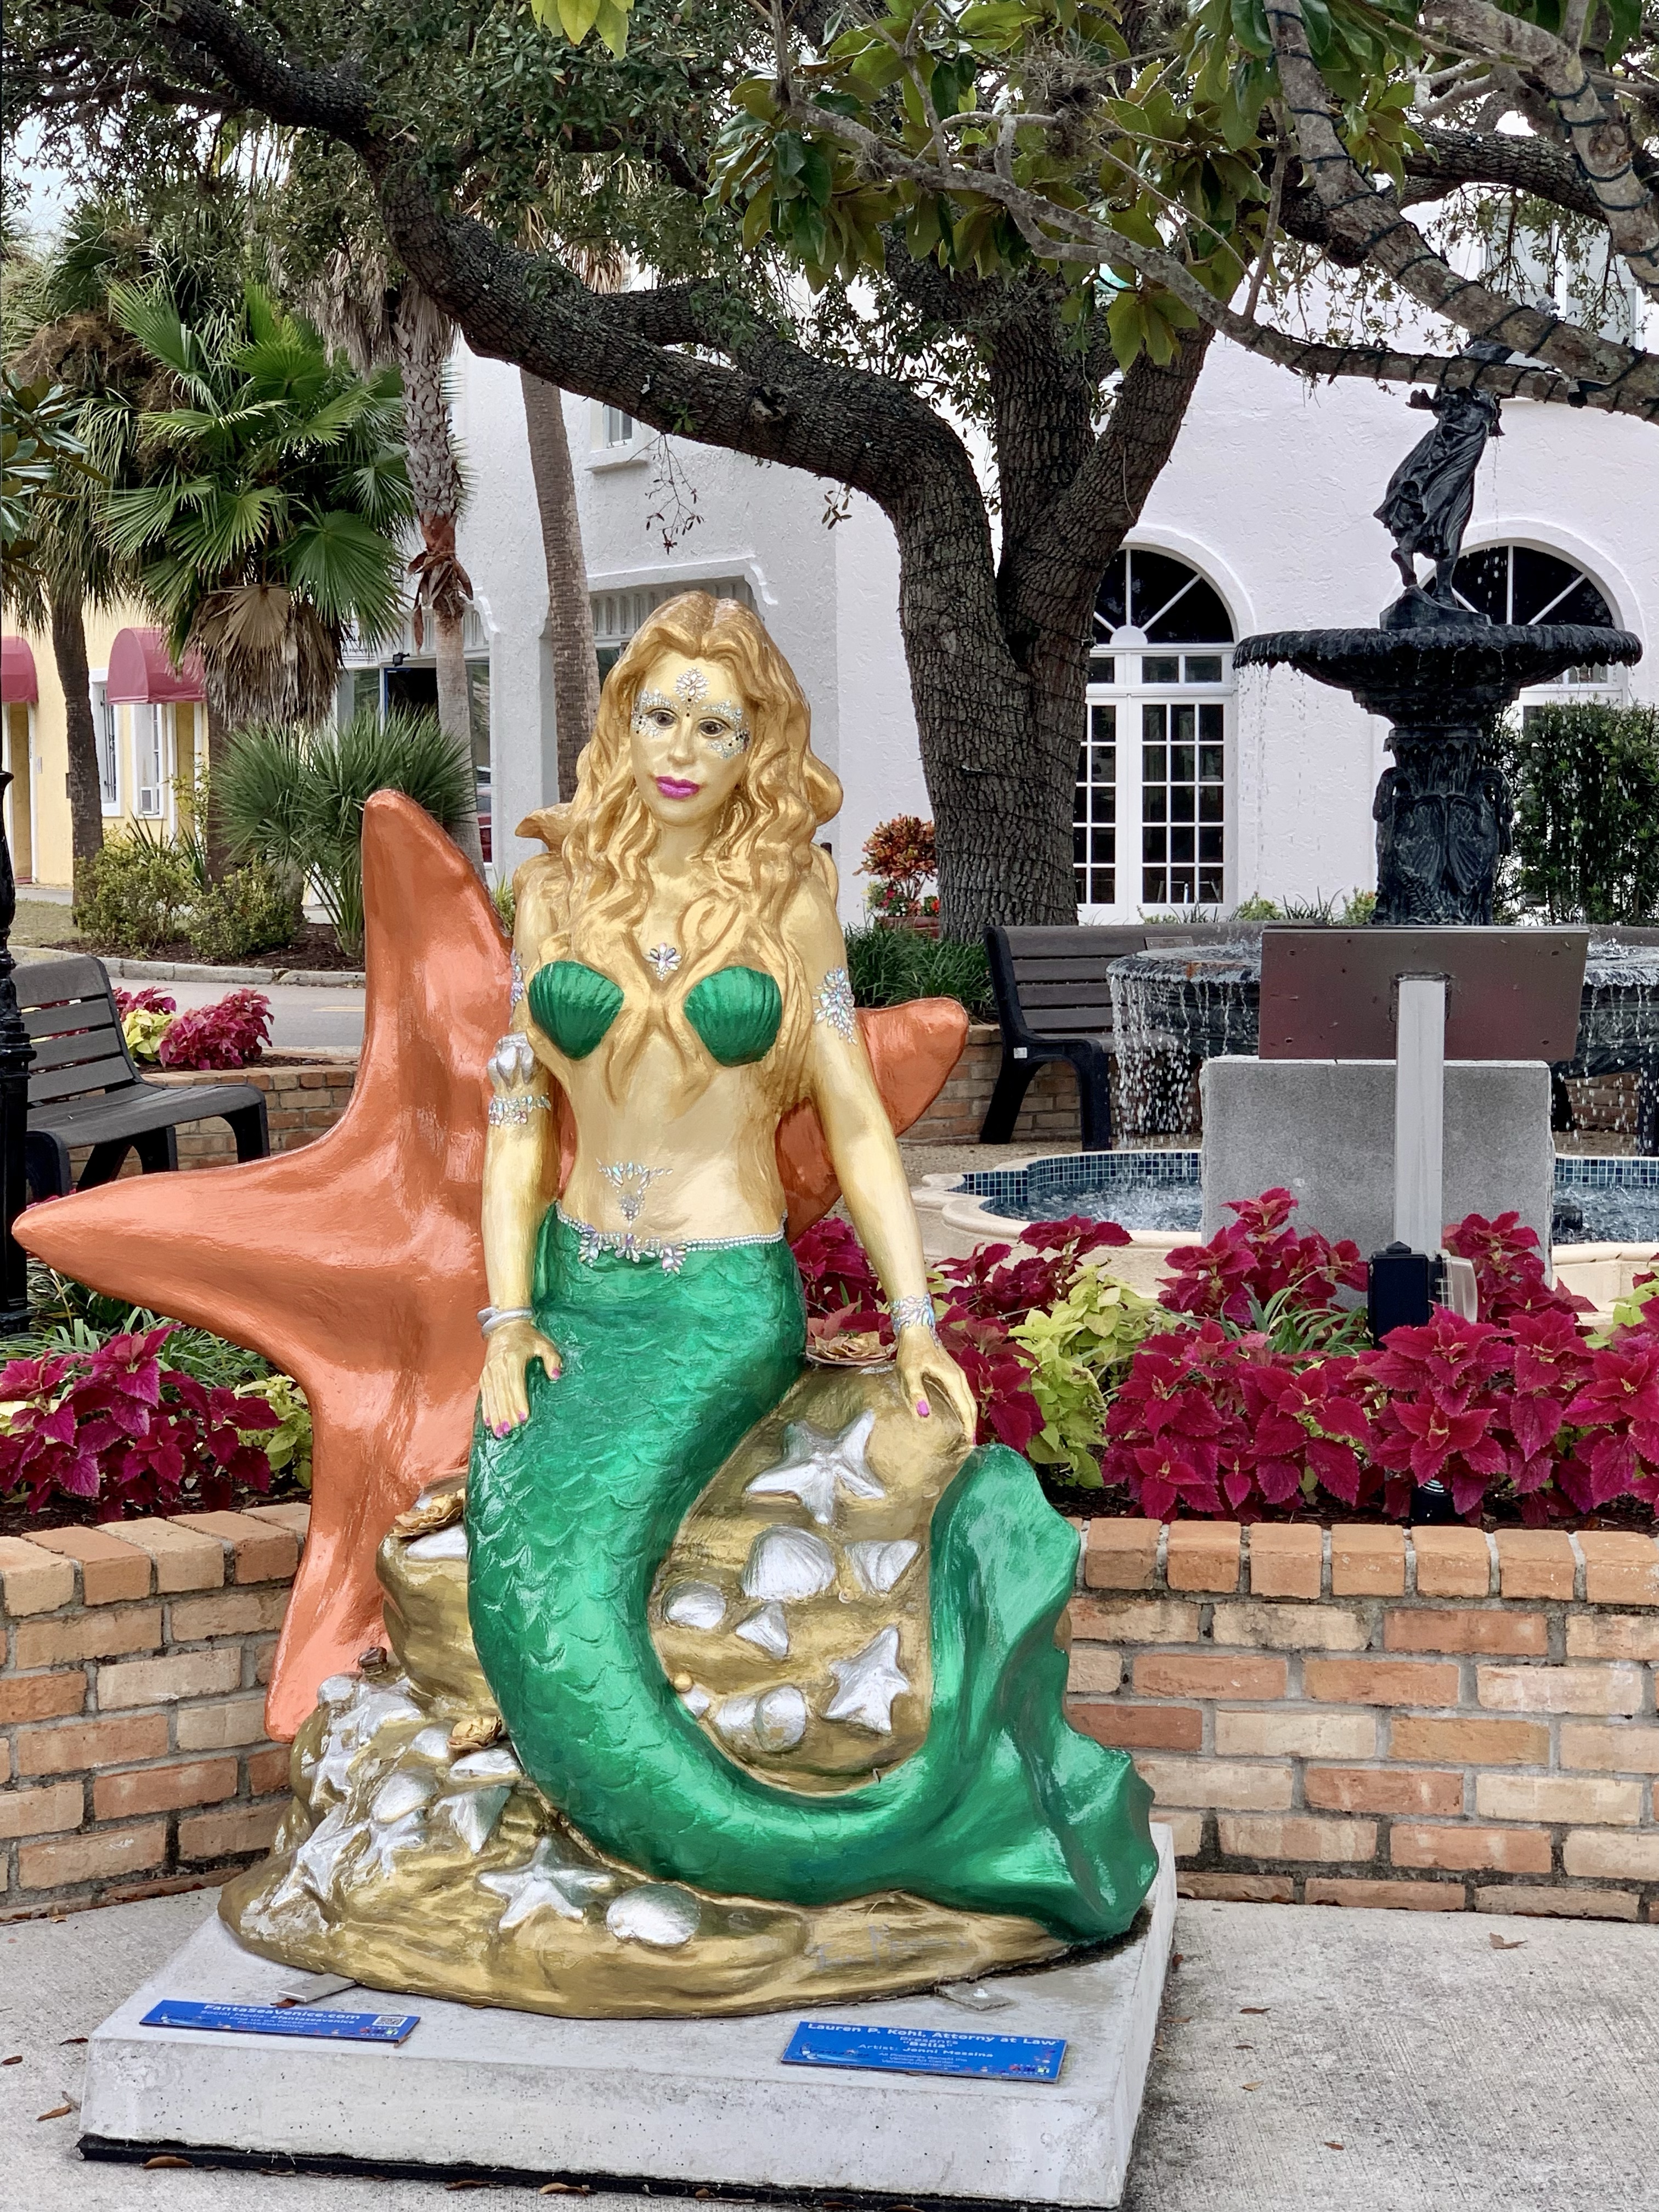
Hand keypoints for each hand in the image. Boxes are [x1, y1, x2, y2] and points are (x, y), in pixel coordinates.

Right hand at [478, 1319, 560, 1435]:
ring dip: (495, 1415)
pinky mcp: (484, 1374)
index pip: (515, 1384)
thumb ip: (552, 1358)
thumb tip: (555, 1375)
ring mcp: (489, 1371)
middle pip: (502, 1394)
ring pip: (492, 1397)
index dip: (519, 1402)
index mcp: (513, 1359)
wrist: (505, 1325)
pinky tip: (489, 1422)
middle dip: (506, 1414)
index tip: (523, 1417)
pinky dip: (486, 1409)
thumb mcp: (543, 1343)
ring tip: (499, 1432)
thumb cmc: (527, 1336)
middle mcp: (498, 1366)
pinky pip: (484, 1394)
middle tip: (510, 1431)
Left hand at [894, 1325, 976, 1436]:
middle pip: (971, 1406)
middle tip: (969, 1446)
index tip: (969, 1444)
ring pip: (969, 1400)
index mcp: (952, 1379)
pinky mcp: (953, 1373)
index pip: (966, 1408)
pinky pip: (963, 1395)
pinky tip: (958, 1416)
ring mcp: (957, 1375)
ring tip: (965, 1435)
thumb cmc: (911, 1351)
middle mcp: (959, 1378)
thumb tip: (925, 1415)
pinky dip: (965, 1408)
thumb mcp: (909, 1372)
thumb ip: (916, 1392)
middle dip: (972, 1426)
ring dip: (970, 1418)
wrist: (916, 1330)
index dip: (968, 1427)